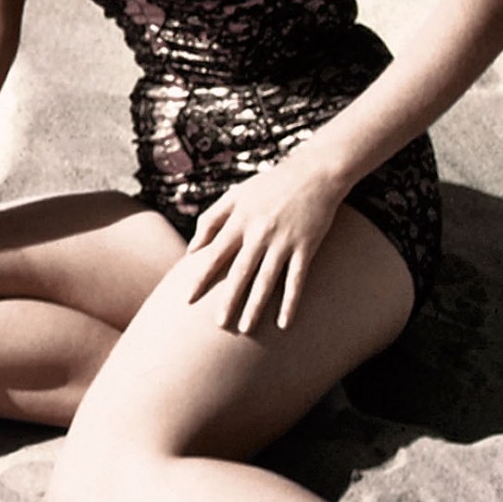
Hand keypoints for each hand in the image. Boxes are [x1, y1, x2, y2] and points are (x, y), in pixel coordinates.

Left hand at [183, 154, 342, 334]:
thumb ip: (211, 219)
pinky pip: (296, 280)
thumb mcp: (236, 195)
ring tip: (245, 329)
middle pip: (240, 272)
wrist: (314, 172)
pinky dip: (290, 302)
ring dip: (255, 306)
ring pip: (266, 280)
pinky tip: (284, 324)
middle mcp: (259, 232)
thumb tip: (191, 250)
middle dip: (228, 300)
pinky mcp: (306, 246)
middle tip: (219, 325)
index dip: (201, 277)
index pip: (216, 254)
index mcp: (240, 219)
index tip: (188, 299)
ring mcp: (283, 241)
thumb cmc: (270, 185)